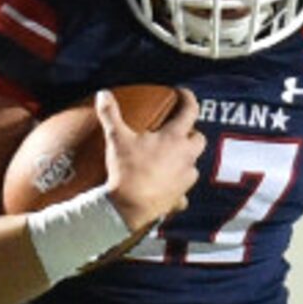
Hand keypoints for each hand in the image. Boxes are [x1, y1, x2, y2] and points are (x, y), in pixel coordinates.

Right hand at [101, 87, 202, 233]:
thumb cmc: (127, 171)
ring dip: (184, 160)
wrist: (128, 209)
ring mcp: (185, 179)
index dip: (188, 99)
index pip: (190, 111)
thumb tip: (103, 94)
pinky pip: (183, 192)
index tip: (183, 94)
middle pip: (199, 139)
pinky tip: (165, 189)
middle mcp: (185, 157)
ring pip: (193, 165)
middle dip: (191, 134)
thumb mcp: (116, 139)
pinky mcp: (180, 198)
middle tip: (176, 133)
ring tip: (168, 160)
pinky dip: (176, 189)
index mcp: (173, 138)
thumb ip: (110, 114)